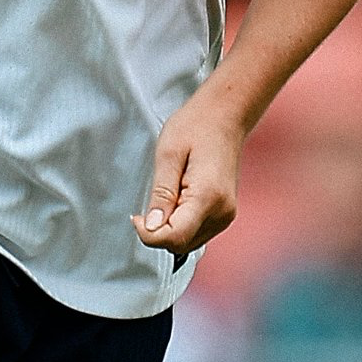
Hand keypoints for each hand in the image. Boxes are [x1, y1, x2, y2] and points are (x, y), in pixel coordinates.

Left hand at [131, 88, 243, 256]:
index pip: (175, 238)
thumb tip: (152, 227)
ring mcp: (226, 215)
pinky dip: (181, 225)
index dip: (149, 235)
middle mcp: (222, 212)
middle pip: (181, 244)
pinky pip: (197, 233)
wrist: (225, 116)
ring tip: (167, 196)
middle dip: (158, 233)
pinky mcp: (225, 214)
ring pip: (189, 243)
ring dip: (170, 230)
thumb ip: (161, 194)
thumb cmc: (196, 127)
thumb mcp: (168, 155)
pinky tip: (177, 201)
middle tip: (149, 204)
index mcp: (208, 197)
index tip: (136, 217)